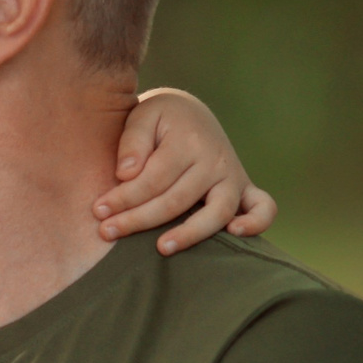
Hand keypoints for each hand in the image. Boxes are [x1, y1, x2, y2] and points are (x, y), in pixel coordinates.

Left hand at [95, 87, 275, 252]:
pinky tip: (234, 234)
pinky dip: (256, 222)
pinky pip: (263, 208)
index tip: (98, 210)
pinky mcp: (244, 188)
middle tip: (106, 232)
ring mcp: (232, 175)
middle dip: (138, 219)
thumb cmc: (158, 121)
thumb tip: (127, 172)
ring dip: (190, 233)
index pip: (153, 178)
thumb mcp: (142, 115)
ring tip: (161, 248)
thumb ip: (133, 141)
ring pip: (217, 211)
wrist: (188, 114)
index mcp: (187, 141)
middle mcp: (214, 159)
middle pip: (177, 199)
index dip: (124, 197)